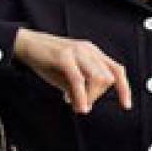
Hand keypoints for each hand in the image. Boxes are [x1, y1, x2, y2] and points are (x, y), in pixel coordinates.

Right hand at [12, 29, 131, 114]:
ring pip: (98, 79)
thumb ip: (80, 88)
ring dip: (90, 97)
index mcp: (93, 53)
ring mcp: (77, 52)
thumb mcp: (68, 76)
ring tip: (76, 104)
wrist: (26, 44)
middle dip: (97, 96)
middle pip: (108, 79)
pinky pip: (79, 80)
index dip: (124, 88)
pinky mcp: (64, 57)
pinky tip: (78, 106)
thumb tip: (86, 106)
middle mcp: (88, 50)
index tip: (125, 105)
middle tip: (80, 104)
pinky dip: (81, 97)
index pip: (116, 70)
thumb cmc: (47, 60)